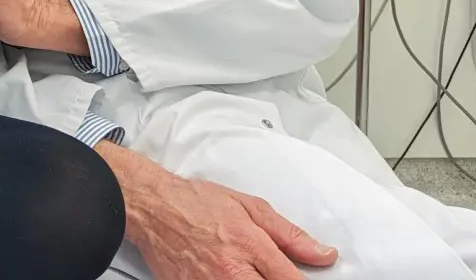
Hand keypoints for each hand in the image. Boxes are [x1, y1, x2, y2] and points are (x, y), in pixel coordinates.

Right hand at [101, 144, 336, 279]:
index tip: (307, 278)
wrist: (152, 207)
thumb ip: (289, 235)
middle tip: (272, 273)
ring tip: (248, 272)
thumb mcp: (250, 208)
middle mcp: (232, 273)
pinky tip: (228, 275)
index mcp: (251, 248)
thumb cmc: (196, 204)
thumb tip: (323, 254)